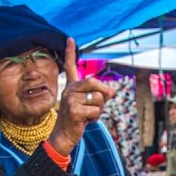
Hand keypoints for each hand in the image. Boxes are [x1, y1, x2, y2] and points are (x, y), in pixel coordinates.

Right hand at [48, 37, 114, 155]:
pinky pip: (95, 111)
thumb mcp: (91, 105)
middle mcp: (69, 90)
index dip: (70, 53)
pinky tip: (85, 122)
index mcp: (71, 87)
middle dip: (103, 93)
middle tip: (99, 104)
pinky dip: (95, 118)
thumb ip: (101, 95)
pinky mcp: (73, 111)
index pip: (70, 67)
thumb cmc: (78, 121)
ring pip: (98, 99)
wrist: (63, 136)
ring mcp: (70, 100)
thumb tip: (111, 91)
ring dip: (98, 110)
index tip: (70, 39)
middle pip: (93, 82)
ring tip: (87, 116)